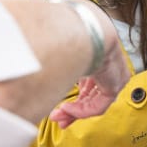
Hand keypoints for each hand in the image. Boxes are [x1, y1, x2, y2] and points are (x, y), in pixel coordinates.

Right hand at [49, 2, 129, 127]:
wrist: (84, 28)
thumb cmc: (68, 31)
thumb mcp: (60, 48)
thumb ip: (55, 61)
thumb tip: (31, 59)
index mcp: (98, 58)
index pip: (88, 84)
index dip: (73, 98)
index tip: (59, 107)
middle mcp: (109, 69)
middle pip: (91, 96)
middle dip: (73, 110)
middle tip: (57, 118)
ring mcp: (114, 78)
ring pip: (94, 104)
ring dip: (74, 112)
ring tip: (57, 117)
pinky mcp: (114, 86)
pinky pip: (98, 107)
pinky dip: (81, 110)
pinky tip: (66, 109)